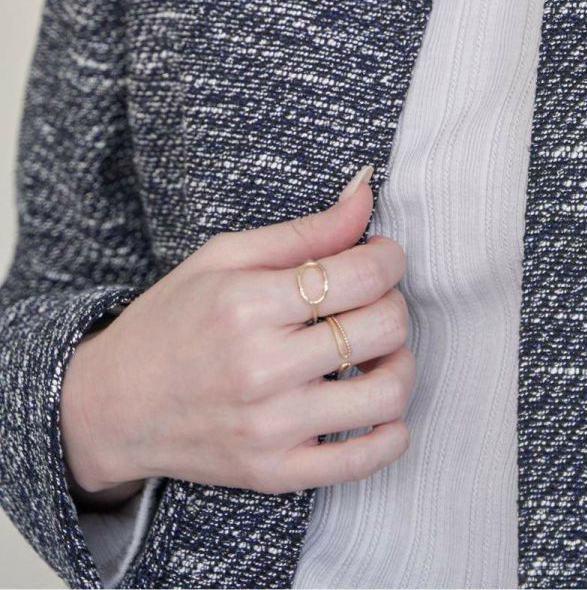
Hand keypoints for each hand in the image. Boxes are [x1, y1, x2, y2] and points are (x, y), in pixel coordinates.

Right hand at [60, 169, 412, 496]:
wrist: (111, 407)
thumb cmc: (172, 319)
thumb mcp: (226, 256)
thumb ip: (306, 229)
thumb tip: (366, 189)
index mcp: (249, 305)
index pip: (364, 276)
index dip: (389, 258)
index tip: (381, 256)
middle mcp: (262, 369)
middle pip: (384, 328)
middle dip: (393, 304)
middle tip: (370, 302)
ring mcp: (270, 428)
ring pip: (387, 394)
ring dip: (400, 364)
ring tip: (376, 353)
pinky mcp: (275, 473)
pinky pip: (363, 460)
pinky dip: (390, 433)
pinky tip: (376, 406)